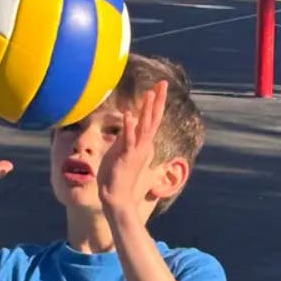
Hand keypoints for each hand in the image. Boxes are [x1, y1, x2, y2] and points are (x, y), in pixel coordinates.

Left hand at [97, 80, 166, 215]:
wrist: (117, 197)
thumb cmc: (117, 176)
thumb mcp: (121, 150)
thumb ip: (126, 136)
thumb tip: (129, 122)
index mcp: (142, 143)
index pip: (151, 119)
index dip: (155, 103)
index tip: (157, 87)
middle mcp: (143, 145)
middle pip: (153, 119)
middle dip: (158, 101)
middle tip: (163, 83)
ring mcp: (136, 151)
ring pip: (144, 127)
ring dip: (146, 110)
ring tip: (150, 93)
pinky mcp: (126, 157)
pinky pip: (128, 140)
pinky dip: (128, 127)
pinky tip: (128, 114)